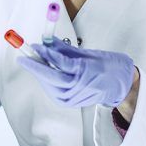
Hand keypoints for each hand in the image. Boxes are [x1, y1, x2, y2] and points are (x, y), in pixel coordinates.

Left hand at [17, 37, 136, 108]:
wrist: (121, 86)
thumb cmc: (109, 67)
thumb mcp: (89, 53)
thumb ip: (65, 49)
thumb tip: (48, 41)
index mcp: (87, 71)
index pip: (61, 62)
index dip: (46, 53)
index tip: (35, 45)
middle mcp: (80, 86)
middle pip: (52, 77)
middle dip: (36, 66)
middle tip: (24, 56)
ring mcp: (75, 97)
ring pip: (50, 85)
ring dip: (39, 74)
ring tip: (33, 62)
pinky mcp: (70, 103)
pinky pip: (53, 91)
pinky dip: (46, 82)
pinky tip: (43, 73)